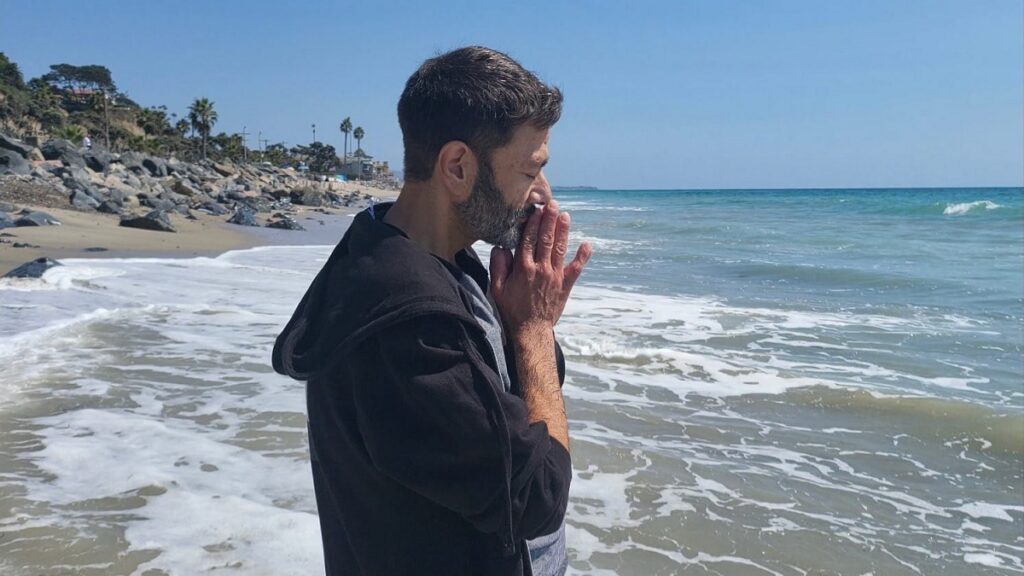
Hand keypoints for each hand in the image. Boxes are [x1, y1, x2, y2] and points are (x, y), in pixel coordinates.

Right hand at [489, 200, 592, 333]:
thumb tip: (500, 247)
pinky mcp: (565, 285)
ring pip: (560, 248)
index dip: (533, 223)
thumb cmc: (512, 309)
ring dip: (563, 231)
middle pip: (546, 239)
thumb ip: (498, 266)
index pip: (528, 239)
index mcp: (523, 268)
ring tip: (565, 215)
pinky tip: (587, 244)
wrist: (531, 330)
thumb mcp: (497, 288)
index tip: (536, 209)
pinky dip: (582, 257)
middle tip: (553, 204)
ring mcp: (555, 276)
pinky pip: (576, 268)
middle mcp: (541, 268)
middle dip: (549, 220)